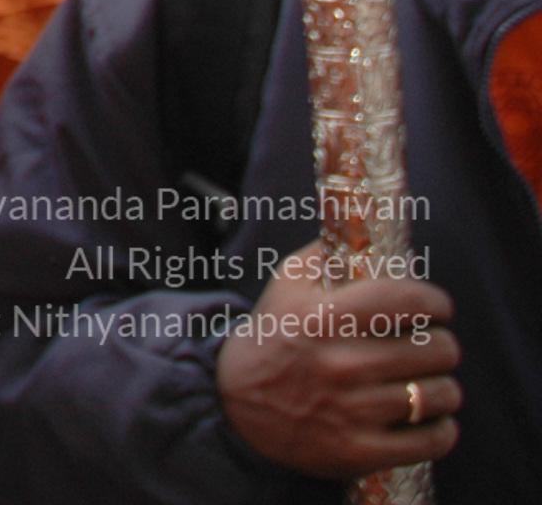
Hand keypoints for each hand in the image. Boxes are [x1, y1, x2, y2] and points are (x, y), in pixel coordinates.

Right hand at [214, 242, 460, 478]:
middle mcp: (339, 364)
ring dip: (443, 388)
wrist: (234, 404)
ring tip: (429, 382)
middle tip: (431, 345)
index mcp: (323, 318)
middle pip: (435, 350)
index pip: (408, 300)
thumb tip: (364, 226)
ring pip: (439, 395)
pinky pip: (432, 440)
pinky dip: (441, 429)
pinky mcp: (359, 451)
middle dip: (442, 345)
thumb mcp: (286, 285)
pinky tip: (427, 417)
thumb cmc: (273, 336)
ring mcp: (351, 412)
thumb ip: (325, 253)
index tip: (437, 307)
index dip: (435, 301)